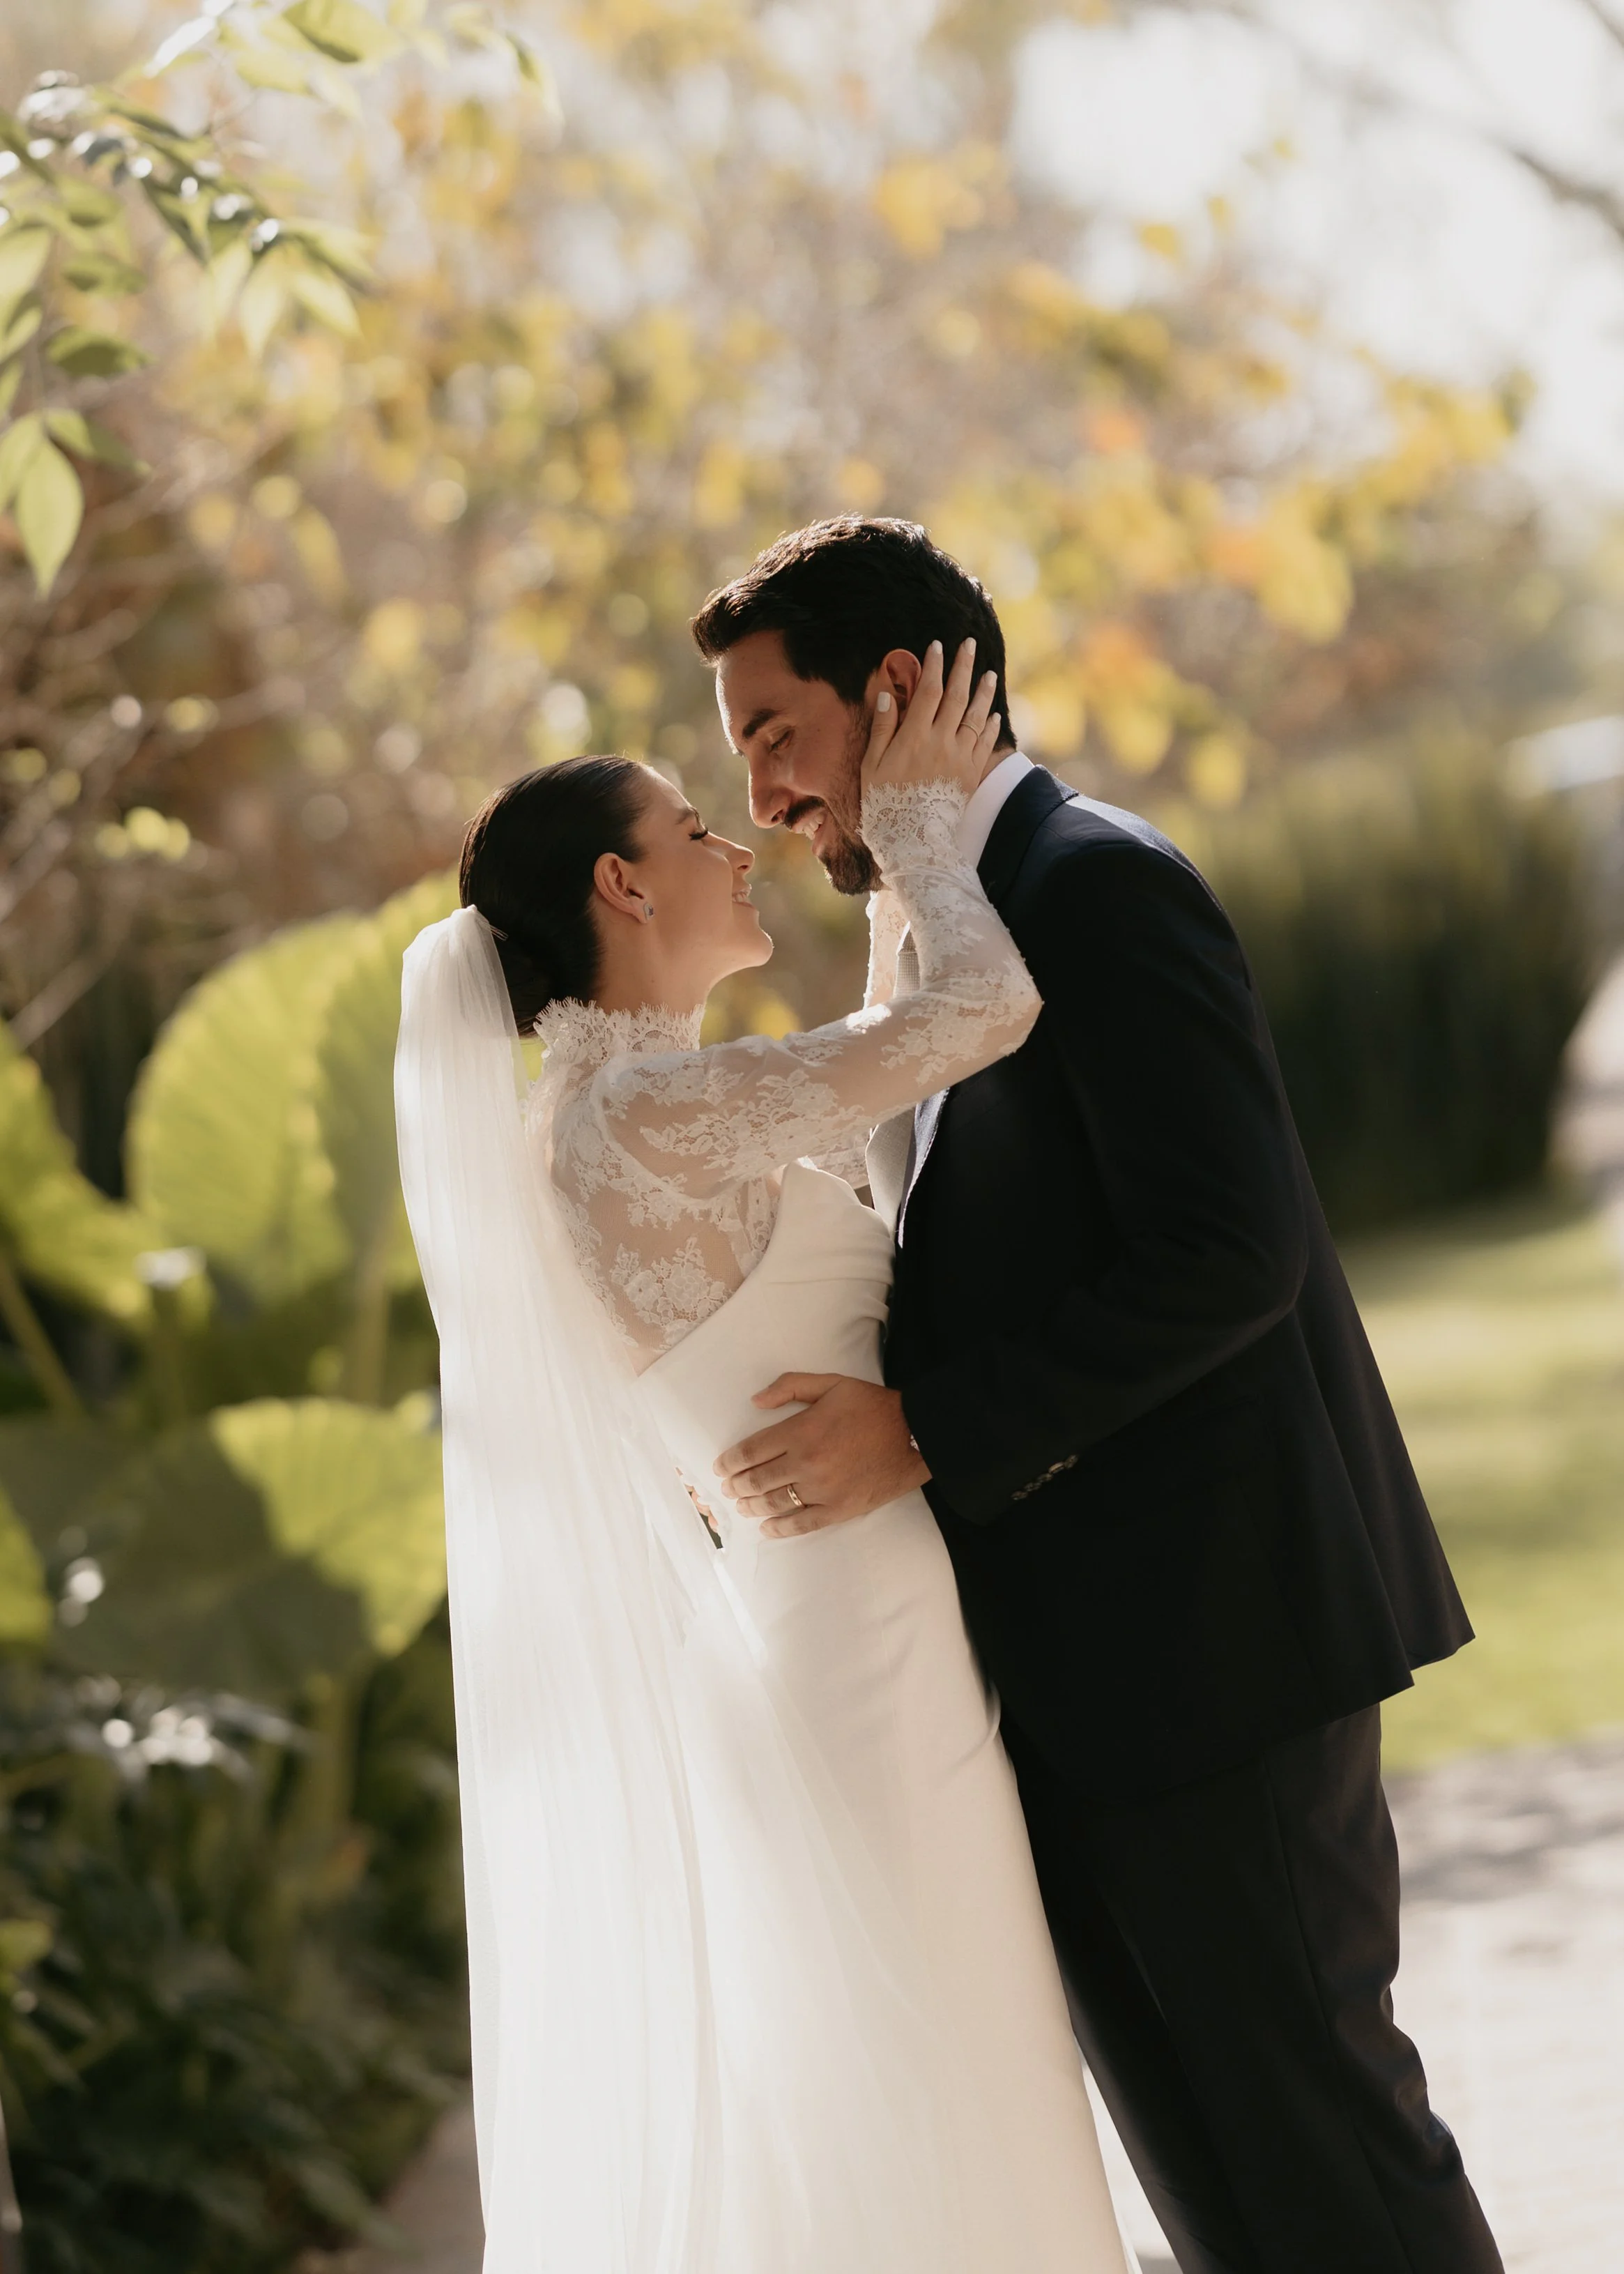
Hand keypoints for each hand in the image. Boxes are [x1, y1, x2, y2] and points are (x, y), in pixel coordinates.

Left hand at [714, 1374, 929, 1537]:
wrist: (915, 1434)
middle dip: (737, 1485)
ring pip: (775, 1504)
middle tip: (727, 1487)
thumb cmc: (872, 1406)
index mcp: (801, 1432)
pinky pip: (802, 1524)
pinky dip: (781, 1529)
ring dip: (752, 1506)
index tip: (721, 1467)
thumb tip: (755, 1401)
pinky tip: (767, 1528)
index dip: (730, 1462)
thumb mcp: (831, 1383)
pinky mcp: (839, 1509)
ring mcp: (822, 1490)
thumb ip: (790, 1386)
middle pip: (758, 1480)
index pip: (752, 1451)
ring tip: (742, 1506)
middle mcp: (806, 1463)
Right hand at [859, 637, 1001, 807]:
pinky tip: (994, 713)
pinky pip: (985, 743)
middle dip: (962, 667)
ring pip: (976, 716)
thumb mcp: (872, 766)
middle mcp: (941, 741)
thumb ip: (881, 729)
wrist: (913, 839)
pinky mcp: (972, 773)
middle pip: (956, 696)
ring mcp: (960, 757)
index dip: (933, 666)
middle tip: (969, 645)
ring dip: (983, 692)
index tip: (937, 646)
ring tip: (989, 674)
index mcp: (914, 736)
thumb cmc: (885, 803)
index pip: (927, 691)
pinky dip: (991, 725)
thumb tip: (888, 696)